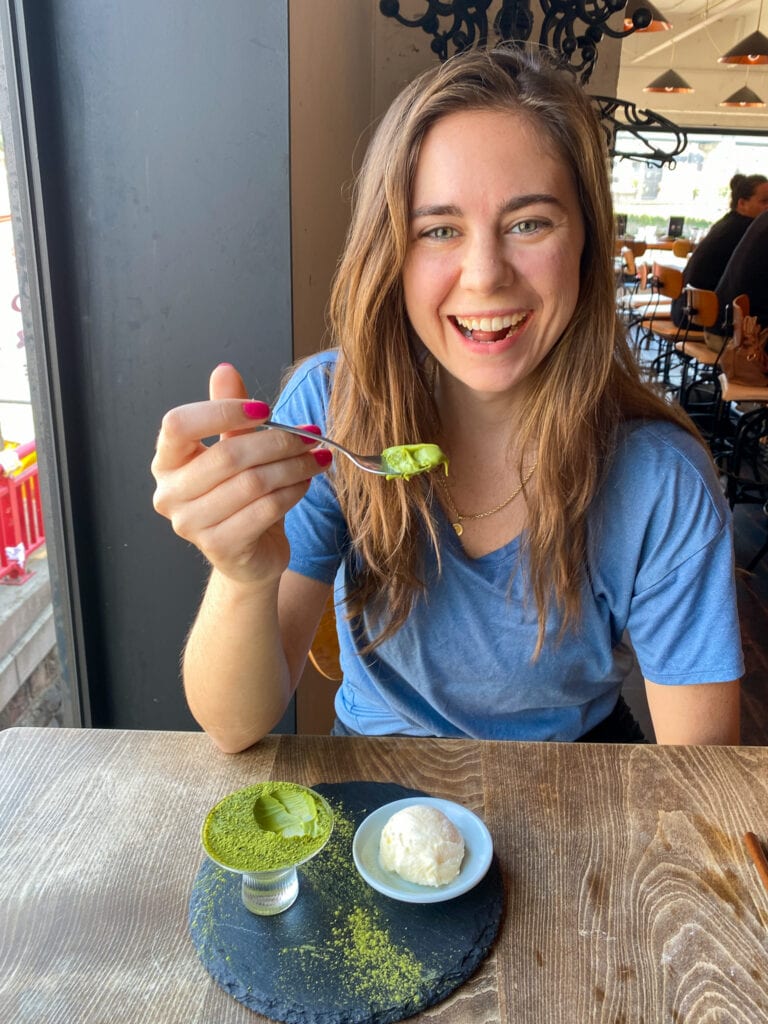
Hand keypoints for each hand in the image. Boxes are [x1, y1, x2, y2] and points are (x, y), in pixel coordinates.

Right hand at [151, 363, 330, 583]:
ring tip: (317, 456)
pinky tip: (306, 482)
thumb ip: (229, 412)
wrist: (251, 553)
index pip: (179, 424)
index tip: (265, 409)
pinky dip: (293, 491)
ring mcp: (191, 525)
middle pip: (227, 455)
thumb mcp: (236, 448)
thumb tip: (225, 369)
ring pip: (252, 483)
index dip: (223, 411)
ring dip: (293, 465)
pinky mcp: (220, 547)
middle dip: (277, 441)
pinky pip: (266, 509)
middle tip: (310, 434)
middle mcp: (169, 494)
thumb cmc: (241, 497)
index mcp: (165, 462)